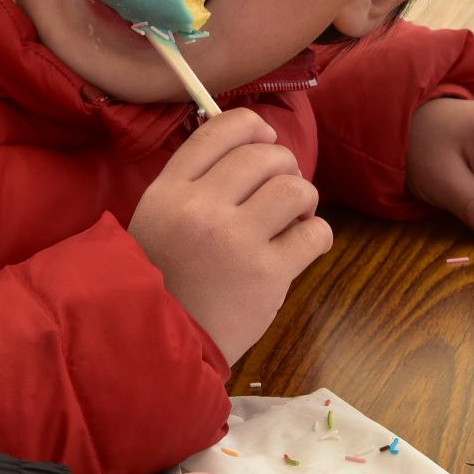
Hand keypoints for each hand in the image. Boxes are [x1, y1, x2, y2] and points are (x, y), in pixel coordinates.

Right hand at [130, 109, 330, 362]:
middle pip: (264, 155)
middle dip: (285, 166)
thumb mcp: (155, 222)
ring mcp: (236, 240)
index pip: (220, 129)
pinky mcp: (268, 274)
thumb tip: (250, 150)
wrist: (156, 346)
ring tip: (294, 218)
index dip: (253, 127)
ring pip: (295, 187)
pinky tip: (303, 245)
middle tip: (282, 191)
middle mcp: (202, 207)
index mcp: (170, 191)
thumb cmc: (159, 285)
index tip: (266, 140)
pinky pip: (315, 233)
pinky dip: (317, 234)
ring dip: (304, 198)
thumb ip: (192, 187)